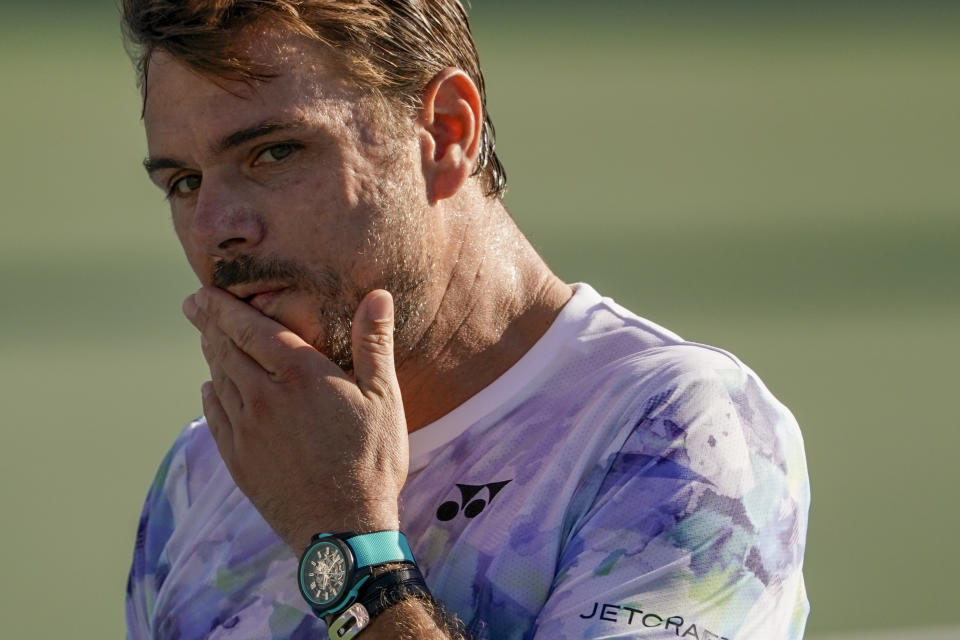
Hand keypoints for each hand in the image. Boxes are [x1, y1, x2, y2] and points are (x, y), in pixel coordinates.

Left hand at [183, 287, 407, 551]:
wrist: (342, 531)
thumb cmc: (371, 461)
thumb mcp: (384, 398)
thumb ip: (374, 344)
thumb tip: (378, 295)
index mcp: (300, 374)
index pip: (250, 328)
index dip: (223, 308)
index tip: (203, 293)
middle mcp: (264, 396)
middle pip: (226, 350)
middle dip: (209, 324)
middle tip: (194, 306)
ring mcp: (246, 430)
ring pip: (219, 380)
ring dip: (211, 355)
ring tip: (208, 340)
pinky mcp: (239, 459)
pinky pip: (215, 416)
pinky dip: (210, 395)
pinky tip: (211, 389)